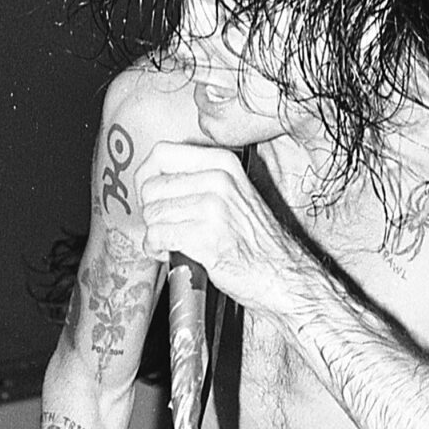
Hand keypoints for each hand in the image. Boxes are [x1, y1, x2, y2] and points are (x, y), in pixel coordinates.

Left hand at [135, 142, 306, 317]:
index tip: (149, 194)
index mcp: (223, 163)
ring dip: (154, 233)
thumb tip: (152, 180)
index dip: (146, 176)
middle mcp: (218, 180)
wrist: (281, 274)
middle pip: (151, 187)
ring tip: (171, 243)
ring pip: (152, 214)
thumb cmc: (257, 240)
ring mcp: (212, 207)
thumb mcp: (234, 192)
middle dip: (151, 211)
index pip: (161, 154)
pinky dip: (156, 248)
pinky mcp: (205, 237)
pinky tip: (170, 253)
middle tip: (165, 226)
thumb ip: (198, 179)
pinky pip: (158, 236)